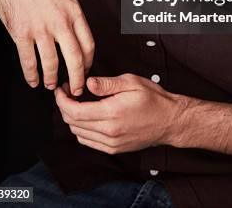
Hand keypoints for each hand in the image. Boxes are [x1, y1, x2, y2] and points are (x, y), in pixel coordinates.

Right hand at [0, 0, 93, 94]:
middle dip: (77, 79)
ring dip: (52, 78)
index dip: (89, 62)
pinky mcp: (21, 33)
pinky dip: (31, 74)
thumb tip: (76, 38)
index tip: (86, 70)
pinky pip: (28, 61)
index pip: (89, 44)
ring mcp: (40, 28)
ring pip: (51, 63)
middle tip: (76, 90)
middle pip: (75, 59)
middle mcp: (60, 22)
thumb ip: (71, 17)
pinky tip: (33, 80)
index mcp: (74, 12)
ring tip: (51, 85)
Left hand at [55, 73, 187, 152]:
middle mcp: (109, 132)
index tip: (61, 90)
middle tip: (67, 93)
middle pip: (73, 124)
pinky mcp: (114, 149)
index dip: (62, 101)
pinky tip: (87, 117)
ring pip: (78, 134)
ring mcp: (111, 143)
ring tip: (76, 103)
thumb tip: (87, 83)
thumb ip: (107, 84)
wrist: (170, 121)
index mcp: (112, 113)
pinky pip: (88, 142)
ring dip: (72, 119)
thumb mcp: (131, 82)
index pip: (75, 112)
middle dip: (64, 107)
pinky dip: (81, 130)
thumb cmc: (154, 99)